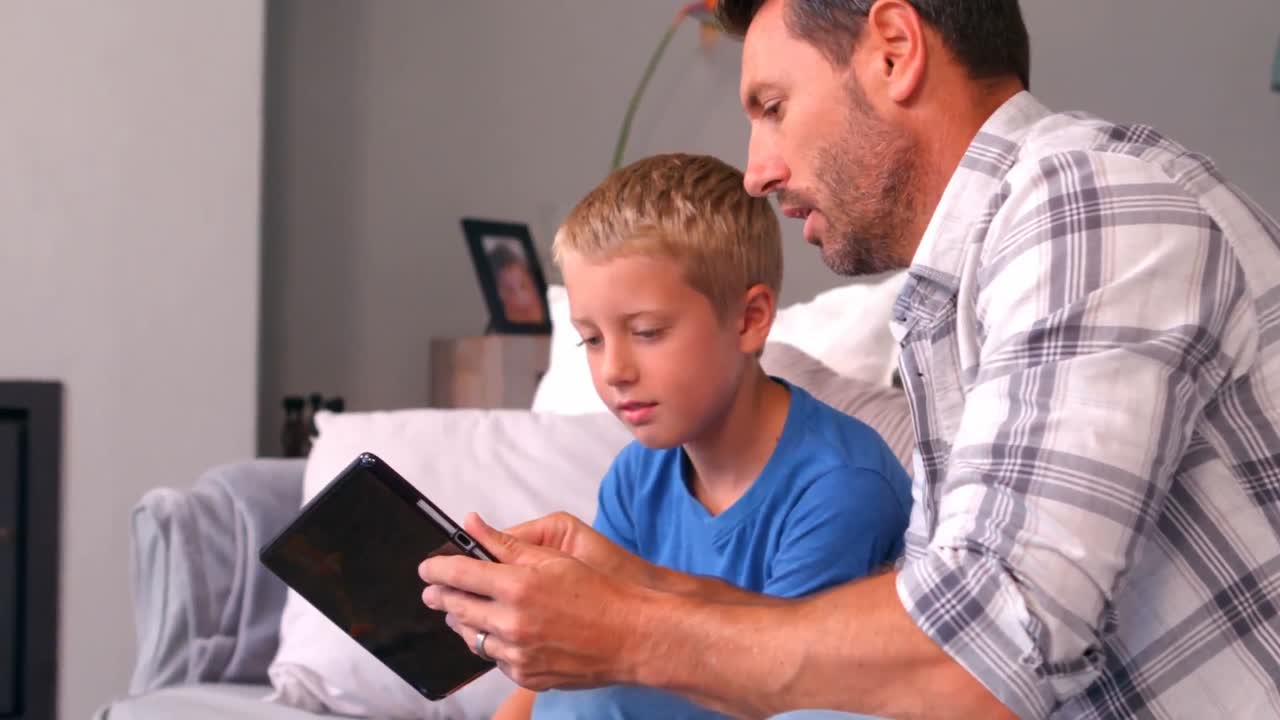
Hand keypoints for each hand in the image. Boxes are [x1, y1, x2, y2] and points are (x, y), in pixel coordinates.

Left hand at [419, 513, 654, 689]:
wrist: (630, 637)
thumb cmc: (598, 593)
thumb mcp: (553, 558)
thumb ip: (506, 544)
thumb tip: (473, 524)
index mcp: (517, 585)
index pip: (459, 574)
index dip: (436, 569)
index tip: (426, 568)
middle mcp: (512, 622)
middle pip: (457, 607)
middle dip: (440, 597)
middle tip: (434, 591)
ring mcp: (517, 653)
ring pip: (472, 637)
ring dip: (463, 622)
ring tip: (461, 611)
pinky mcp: (525, 675)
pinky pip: (495, 659)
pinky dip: (492, 644)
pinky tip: (498, 633)